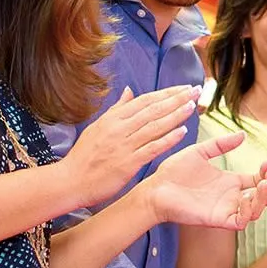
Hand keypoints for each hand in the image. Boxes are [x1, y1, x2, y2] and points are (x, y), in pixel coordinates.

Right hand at [62, 86, 200, 206]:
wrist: (70, 181)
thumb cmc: (84, 156)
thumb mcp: (98, 127)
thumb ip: (116, 109)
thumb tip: (129, 90)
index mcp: (112, 119)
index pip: (144, 101)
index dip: (166, 93)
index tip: (185, 87)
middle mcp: (118, 129)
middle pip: (152, 109)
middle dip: (176, 98)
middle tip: (196, 90)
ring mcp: (123, 145)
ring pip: (154, 126)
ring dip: (175, 115)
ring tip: (192, 105)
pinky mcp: (127, 163)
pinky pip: (151, 148)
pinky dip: (168, 139)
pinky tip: (183, 132)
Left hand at [142, 131, 266, 230]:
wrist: (155, 189)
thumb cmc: (173, 172)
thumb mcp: (199, 152)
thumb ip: (220, 145)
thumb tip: (242, 134)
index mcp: (229, 182)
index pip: (258, 180)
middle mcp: (231, 197)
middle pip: (263, 196)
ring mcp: (225, 209)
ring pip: (256, 210)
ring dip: (265, 198)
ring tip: (265, 183)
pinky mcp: (217, 219)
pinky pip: (241, 221)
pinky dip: (248, 211)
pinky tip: (247, 197)